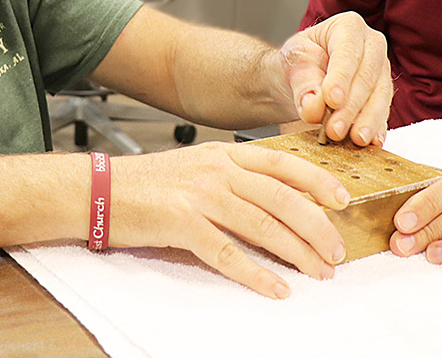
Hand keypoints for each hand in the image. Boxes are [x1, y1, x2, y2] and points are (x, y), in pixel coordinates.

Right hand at [111, 142, 351, 298]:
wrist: (98, 190)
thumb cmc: (148, 184)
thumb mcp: (197, 167)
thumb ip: (233, 177)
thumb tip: (276, 199)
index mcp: (224, 154)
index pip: (283, 163)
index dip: (317, 181)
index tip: (342, 199)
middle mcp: (218, 169)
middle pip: (282, 197)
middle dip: (316, 225)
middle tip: (336, 251)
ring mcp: (201, 195)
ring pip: (263, 225)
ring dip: (296, 252)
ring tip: (317, 272)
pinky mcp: (182, 222)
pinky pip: (228, 252)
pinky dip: (256, 273)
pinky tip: (276, 287)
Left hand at [279, 12, 391, 145]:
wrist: (300, 76)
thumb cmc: (298, 62)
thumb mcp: (292, 64)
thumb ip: (303, 83)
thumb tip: (314, 106)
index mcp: (348, 27)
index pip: (347, 52)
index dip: (341, 77)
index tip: (332, 100)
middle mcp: (371, 45)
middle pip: (367, 76)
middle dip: (351, 105)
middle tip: (335, 129)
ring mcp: (381, 69)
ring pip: (380, 95)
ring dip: (367, 119)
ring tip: (355, 139)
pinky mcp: (383, 93)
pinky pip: (384, 110)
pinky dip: (377, 127)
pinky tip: (373, 141)